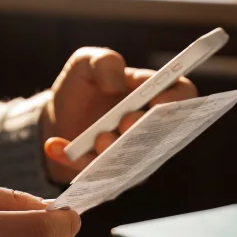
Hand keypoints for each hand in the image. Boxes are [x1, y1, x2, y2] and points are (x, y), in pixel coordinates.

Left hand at [40, 48, 196, 183]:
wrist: (55, 118)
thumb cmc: (81, 87)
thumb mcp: (85, 64)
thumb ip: (104, 62)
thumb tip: (117, 84)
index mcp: (152, 94)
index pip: (182, 95)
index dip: (177, 99)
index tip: (158, 101)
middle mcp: (149, 128)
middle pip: (162, 133)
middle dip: (145, 129)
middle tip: (125, 123)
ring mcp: (131, 154)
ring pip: (132, 159)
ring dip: (114, 151)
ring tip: (95, 140)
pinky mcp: (108, 174)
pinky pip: (96, 172)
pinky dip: (73, 160)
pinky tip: (54, 146)